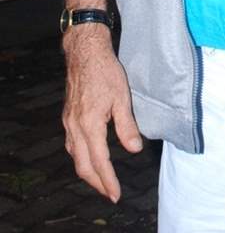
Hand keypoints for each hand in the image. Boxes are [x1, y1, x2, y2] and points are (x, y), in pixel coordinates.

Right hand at [62, 26, 142, 201]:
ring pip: (75, 156)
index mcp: (90, 124)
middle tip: (110, 193)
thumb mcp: (122, 97)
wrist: (84, 52)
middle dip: (96, 182)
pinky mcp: (68, 116)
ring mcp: (69, 122)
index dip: (108, 180)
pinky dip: (82, 156)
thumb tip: (134, 149)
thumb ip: (127, 126)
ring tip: (102, 179)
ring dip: (88, 171)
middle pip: (83, 165)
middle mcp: (75, 126)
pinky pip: (72, 144)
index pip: (99, 161)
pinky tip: (90, 155)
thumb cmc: (105, 71)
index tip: (116, 194)